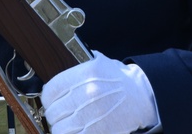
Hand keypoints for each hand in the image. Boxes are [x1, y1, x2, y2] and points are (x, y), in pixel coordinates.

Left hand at [42, 52, 157, 133]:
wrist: (143, 98)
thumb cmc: (122, 82)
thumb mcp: (100, 64)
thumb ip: (78, 68)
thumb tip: (57, 75)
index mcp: (85, 74)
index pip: (50, 90)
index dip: (48, 98)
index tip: (51, 102)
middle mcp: (86, 94)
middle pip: (53, 112)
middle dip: (55, 115)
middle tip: (61, 115)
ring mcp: (91, 115)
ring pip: (59, 129)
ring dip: (61, 128)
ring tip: (69, 125)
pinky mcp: (96, 132)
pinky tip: (76, 130)